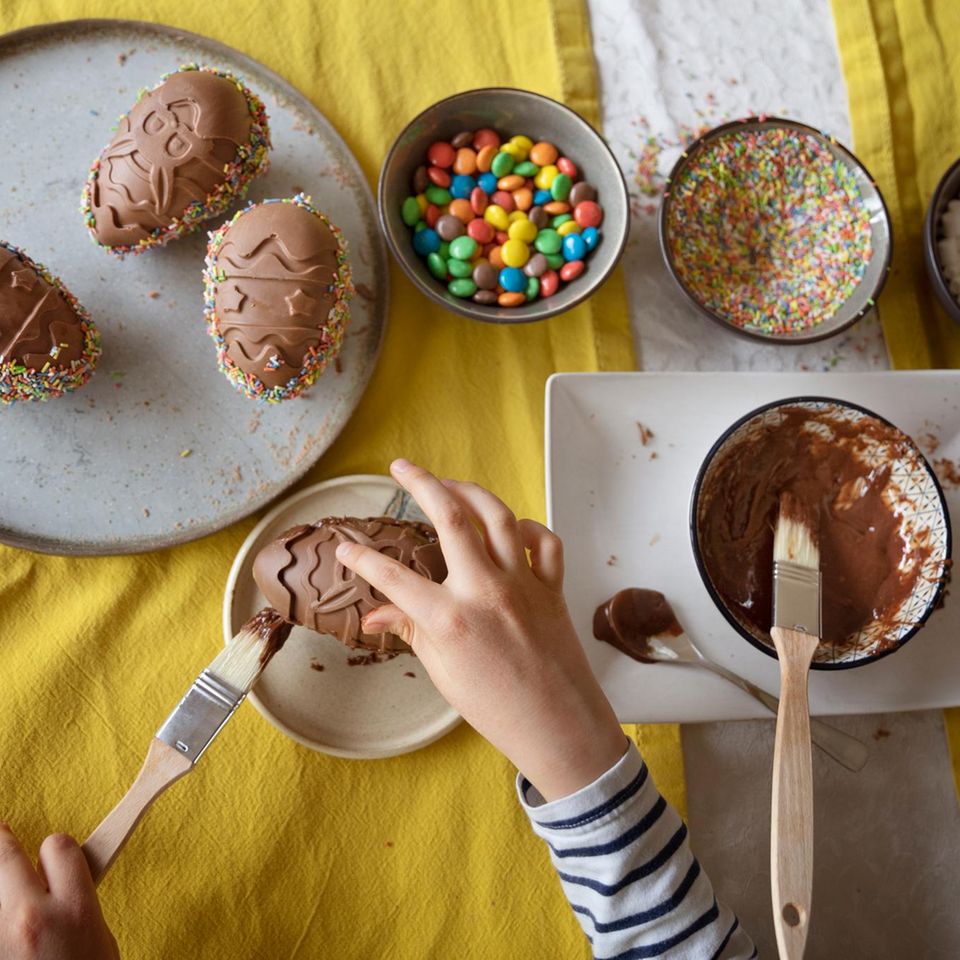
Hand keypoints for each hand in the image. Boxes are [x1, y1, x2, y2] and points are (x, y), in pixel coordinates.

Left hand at [0, 824, 118, 959]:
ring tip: (6, 880)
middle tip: (0, 831)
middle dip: (1, 841)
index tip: (51, 851)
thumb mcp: (98, 936)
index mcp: (74, 908)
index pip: (58, 846)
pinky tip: (5, 926)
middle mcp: (30, 917)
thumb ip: (78, 900)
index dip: (57, 847)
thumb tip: (56, 882)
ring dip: (1, 887)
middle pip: (3, 855)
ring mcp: (0, 936)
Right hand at [336, 459, 625, 800]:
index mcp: (450, 619)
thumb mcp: (443, 672)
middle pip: (450, 517)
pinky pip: (543, 542)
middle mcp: (485, 591)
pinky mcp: (551, 588)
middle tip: (400, 467)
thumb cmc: (495, 708)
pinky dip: (527, 528)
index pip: (393, 577)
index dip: (362, 559)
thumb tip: (374, 613)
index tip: (344, 547)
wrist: (558, 727)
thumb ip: (411, 631)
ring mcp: (522, 585)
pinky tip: (510, 528)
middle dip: (421, 484)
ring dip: (470, 491)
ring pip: (498, 516)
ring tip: (448, 483)